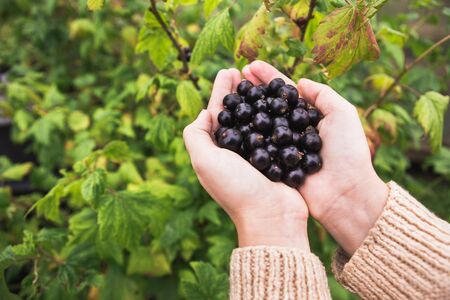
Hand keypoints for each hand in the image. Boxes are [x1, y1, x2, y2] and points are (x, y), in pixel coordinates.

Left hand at [183, 69, 309, 250]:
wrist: (271, 215)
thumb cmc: (236, 189)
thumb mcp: (204, 161)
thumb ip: (195, 135)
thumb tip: (203, 113)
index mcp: (217, 151)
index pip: (218, 113)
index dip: (221, 91)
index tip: (228, 71)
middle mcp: (235, 151)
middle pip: (237, 113)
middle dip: (239, 91)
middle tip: (243, 70)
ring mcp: (258, 154)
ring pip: (256, 119)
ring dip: (257, 99)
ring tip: (261, 80)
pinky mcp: (279, 158)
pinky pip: (276, 130)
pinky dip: (276, 114)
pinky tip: (281, 101)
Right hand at [243, 61, 388, 254]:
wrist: (345, 193)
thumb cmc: (348, 153)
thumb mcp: (343, 114)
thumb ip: (323, 94)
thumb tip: (299, 82)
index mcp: (309, 116)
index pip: (285, 92)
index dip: (268, 78)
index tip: (251, 66)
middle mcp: (293, 130)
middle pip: (269, 104)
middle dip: (253, 89)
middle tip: (235, 75)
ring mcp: (282, 147)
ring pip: (260, 124)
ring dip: (245, 108)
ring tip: (229, 94)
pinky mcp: (274, 165)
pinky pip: (257, 147)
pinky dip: (245, 135)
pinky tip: (231, 123)